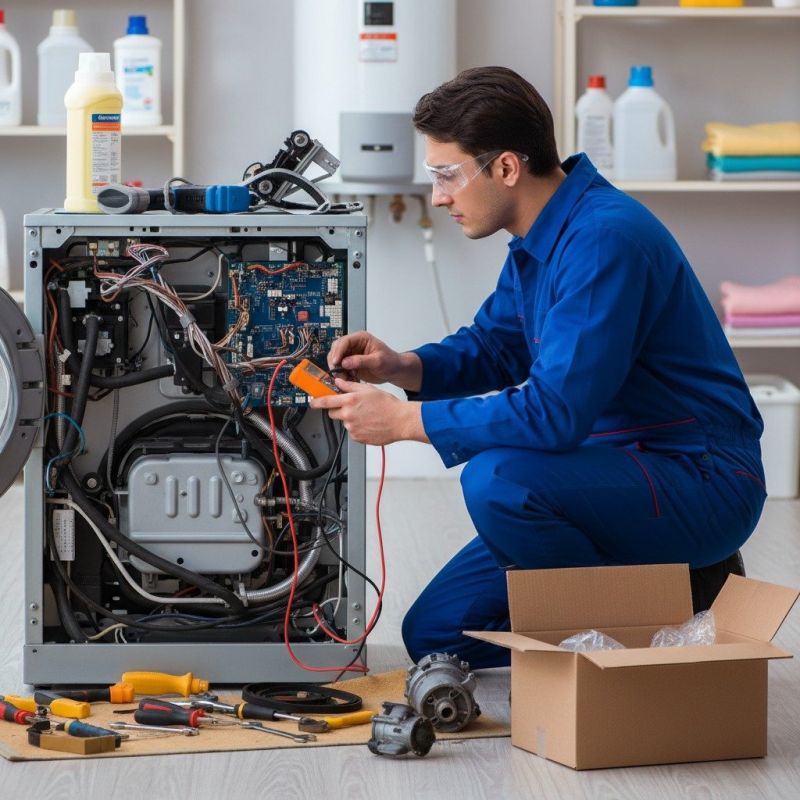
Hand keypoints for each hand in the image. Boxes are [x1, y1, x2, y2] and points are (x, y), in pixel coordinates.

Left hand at [310, 378, 427, 445]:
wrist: (400, 421)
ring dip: (350, 419)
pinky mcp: (357, 438)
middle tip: (351, 407)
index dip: (316, 402)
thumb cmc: (387, 404)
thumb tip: (338, 382)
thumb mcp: (368, 389)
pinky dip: (358, 429)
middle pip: (332, 413)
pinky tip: (369, 424)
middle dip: (338, 410)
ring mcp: (352, 428)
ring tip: (366, 416)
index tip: (312, 402)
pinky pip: (352, 432)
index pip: (325, 402)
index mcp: (350, 401)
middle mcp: (348, 415)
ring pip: (344, 422)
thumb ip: (350, 386)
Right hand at [327, 331, 421, 391]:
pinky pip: (340, 369)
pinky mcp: (350, 364)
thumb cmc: (391, 362)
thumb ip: (361, 361)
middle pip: (336, 349)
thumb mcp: (378, 361)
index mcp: (361, 338)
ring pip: (336, 360)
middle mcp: (354, 345)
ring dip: (337, 370)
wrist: (394, 371)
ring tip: (344, 378)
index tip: (336, 362)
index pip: (344, 341)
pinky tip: (347, 380)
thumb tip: (345, 362)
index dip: (338, 351)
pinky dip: (341, 375)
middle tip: (337, 372)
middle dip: (335, 361)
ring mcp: (351, 354)